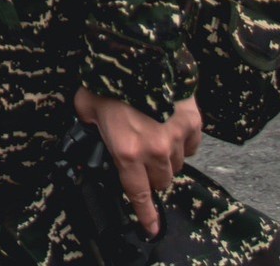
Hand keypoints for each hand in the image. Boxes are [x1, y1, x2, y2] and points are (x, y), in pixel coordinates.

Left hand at [73, 89, 203, 237]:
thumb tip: (90, 132)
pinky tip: (170, 127)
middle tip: (142, 160)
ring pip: (177, 165)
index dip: (146, 214)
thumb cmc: (107, 78)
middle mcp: (154, 150)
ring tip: (155, 137)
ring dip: (167, 159)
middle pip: (162, 182)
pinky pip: (192, 145)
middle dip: (152, 176)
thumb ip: (90, 127)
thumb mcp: (86, 108)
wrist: (135, 51)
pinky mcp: (192, 121)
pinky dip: (183, 141)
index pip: (138, 194)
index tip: (152, 228)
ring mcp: (176, 136)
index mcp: (126, 151)